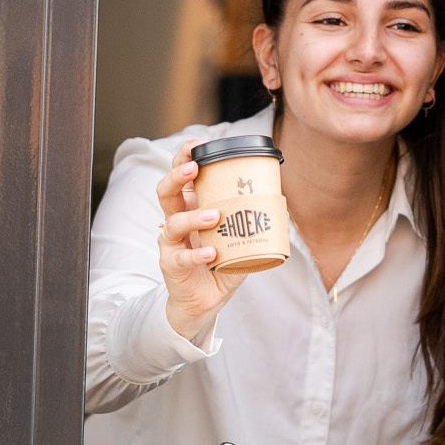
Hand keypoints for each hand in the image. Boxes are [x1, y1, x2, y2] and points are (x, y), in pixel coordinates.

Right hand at [156, 140, 248, 338]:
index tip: (198, 144)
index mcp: (190, 207)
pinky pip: (182, 257)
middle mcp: (176, 221)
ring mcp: (171, 244)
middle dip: (177, 176)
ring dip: (194, 216)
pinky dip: (197, 253)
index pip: (181, 176)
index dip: (184, 157)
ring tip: (215, 215)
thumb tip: (280, 201)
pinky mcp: (172, 266)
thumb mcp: (237, 236)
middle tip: (194, 168)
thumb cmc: (220, 262)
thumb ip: (251, 219)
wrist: (204, 301)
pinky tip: (211, 252)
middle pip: (165, 192)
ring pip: (173, 223)